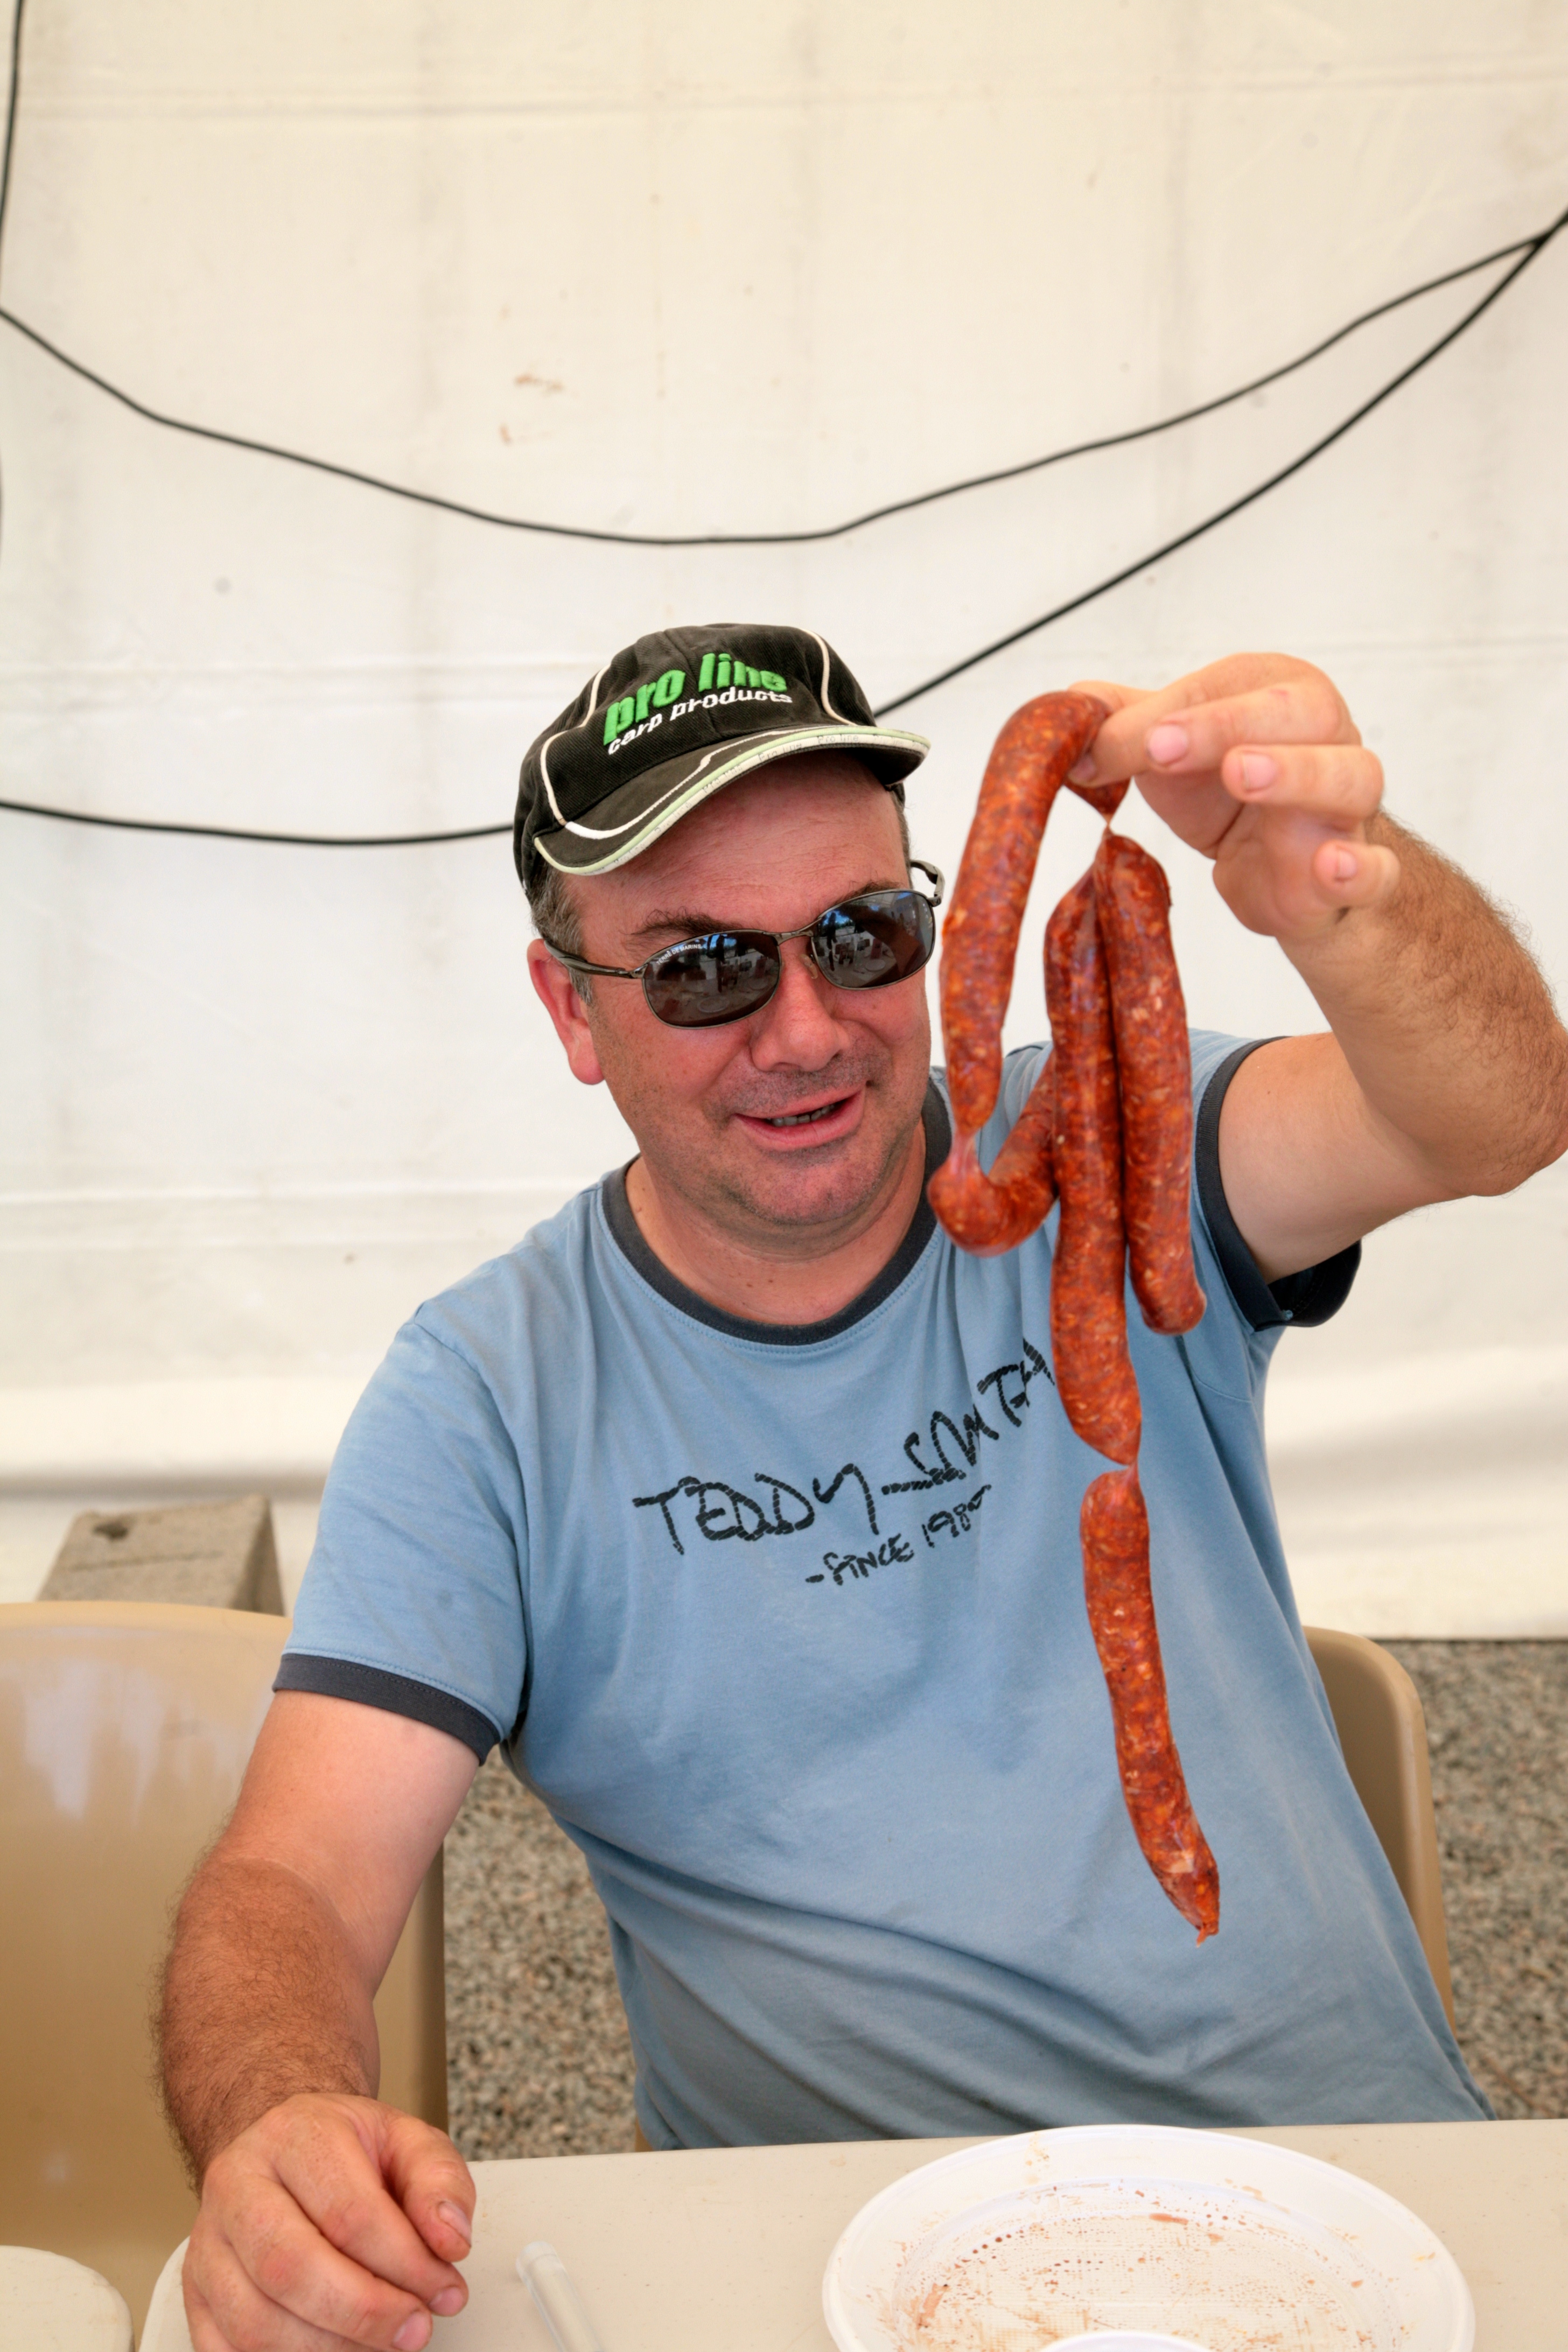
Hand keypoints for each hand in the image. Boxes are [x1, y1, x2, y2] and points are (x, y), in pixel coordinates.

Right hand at [182, 2093, 474, 2351]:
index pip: (350, 2212)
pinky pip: (227, 2351)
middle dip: (365, 2313)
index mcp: (293, 2135)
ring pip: (255, 2322)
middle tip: (415, 2328)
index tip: (445, 2289)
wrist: (284, 2144)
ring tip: (379, 2343)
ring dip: (329, 2349)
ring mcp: (208, 2243)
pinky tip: (332, 2350)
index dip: (406, 2263)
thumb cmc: (344, 2149)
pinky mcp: (195, 2294)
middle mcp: (237, 2185)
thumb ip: (440, 2183)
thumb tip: (450, 2239)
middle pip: (292, 2268)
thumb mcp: (407, 2140)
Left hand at [1067, 653, 1399, 946]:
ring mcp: (1347, 806)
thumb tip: (1067, 716)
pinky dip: (1361, 867)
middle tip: (1179, 748)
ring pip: (1351, 777)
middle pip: (1306, 715)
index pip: (1237, 690)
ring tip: (1245, 780)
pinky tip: (1333, 867)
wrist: (1279, 868)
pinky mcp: (1357, 872)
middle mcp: (1324, 738)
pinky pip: (1378, 866)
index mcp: (1277, 694)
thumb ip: (1122, 729)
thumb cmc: (1227, 793)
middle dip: (1240, 726)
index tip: (1143, 741)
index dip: (1191, 714)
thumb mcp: (1170, 753)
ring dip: (1299, 775)